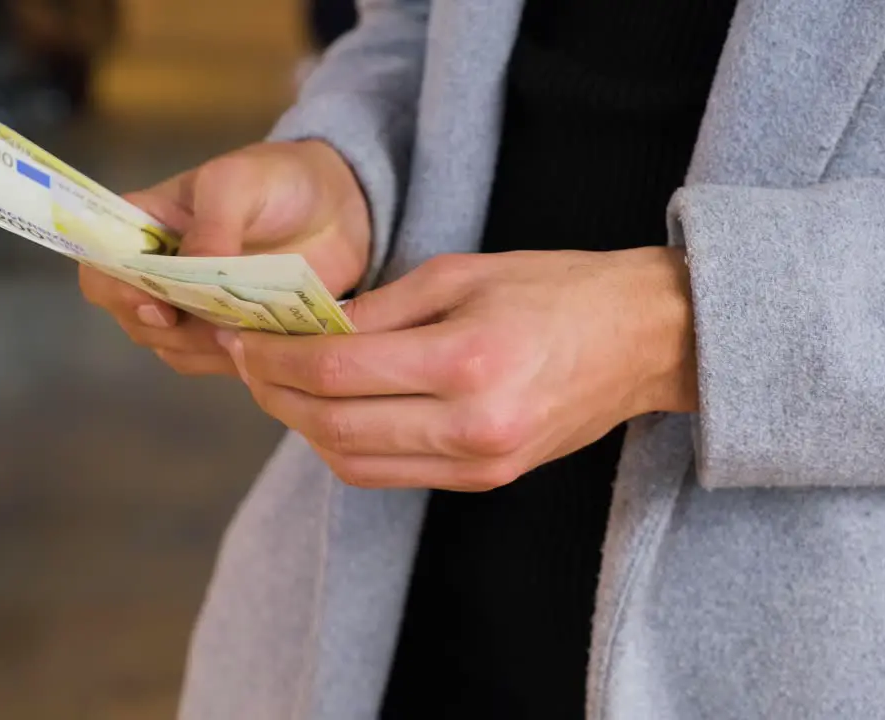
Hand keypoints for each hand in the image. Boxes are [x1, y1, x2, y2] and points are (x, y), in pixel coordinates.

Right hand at [79, 140, 370, 376]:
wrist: (342, 208)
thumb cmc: (279, 180)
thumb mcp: (239, 182)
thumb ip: (212, 223)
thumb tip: (190, 274)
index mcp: (146, 226)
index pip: (100, 265)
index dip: (117, 291)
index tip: (158, 305)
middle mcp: (161, 272)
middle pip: (133, 317)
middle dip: (168, 327)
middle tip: (218, 322)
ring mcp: (196, 307)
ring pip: (172, 347)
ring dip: (203, 347)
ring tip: (247, 328)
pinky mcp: (233, 333)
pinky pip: (214, 362)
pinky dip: (233, 360)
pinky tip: (263, 345)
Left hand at [216, 247, 697, 490]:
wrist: (643, 340)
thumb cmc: (558, 289)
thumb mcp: (463, 273)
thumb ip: (380, 309)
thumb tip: (307, 331)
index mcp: (467, 360)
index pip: (336, 370)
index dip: (273, 356)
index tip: (241, 335)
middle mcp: (471, 425)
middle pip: (333, 425)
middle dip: (273, 392)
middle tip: (246, 360)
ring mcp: (480, 462)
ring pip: (353, 462)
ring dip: (304, 426)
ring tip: (280, 386)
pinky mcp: (486, 479)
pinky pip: (391, 474)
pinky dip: (347, 447)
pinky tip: (333, 411)